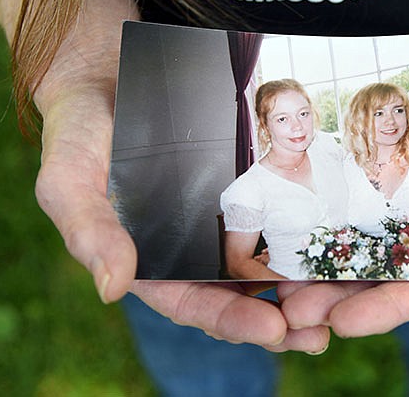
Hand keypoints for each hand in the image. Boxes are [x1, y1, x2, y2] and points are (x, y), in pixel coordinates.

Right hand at [34, 82, 329, 352]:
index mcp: (151, 265)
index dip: (233, 320)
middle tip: (321, 330)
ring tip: (339, 299)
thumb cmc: (78, 135)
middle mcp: (191, 250)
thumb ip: (88, 233)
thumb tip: (113, 289)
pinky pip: (277, 218)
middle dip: (281, 317)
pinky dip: (302, 237)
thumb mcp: (69, 182)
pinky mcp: (243, 187)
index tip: (272, 329)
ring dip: (300, 287)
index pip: (195, 304)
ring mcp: (220, 219)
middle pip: (241, 296)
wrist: (105, 78)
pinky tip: (332, 245)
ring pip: (266, 264)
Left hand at [277, 59, 408, 334]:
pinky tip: (298, 230)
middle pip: (389, 281)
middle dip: (342, 297)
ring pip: (368, 252)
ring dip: (327, 269)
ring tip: (281, 282)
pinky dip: (334, 224)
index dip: (390, 309)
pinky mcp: (400, 191)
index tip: (344, 321)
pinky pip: (363, 211)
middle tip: (292, 308)